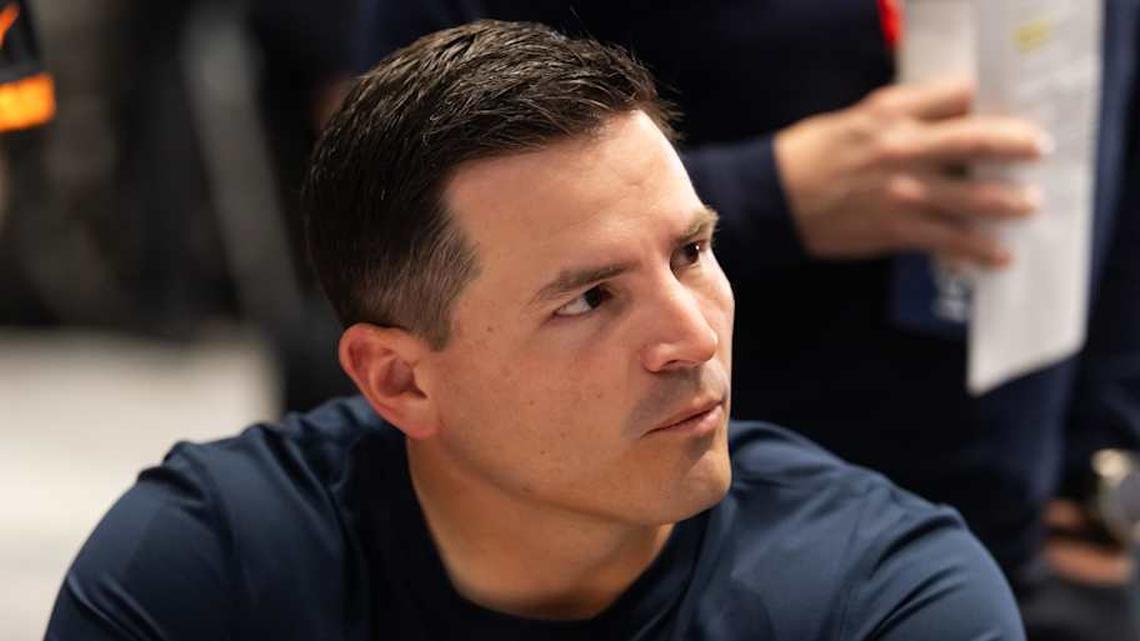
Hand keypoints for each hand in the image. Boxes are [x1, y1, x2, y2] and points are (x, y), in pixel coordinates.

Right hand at [774, 79, 1048, 266]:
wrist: (772, 201)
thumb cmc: (811, 156)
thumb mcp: (856, 119)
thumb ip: (904, 115)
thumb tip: (951, 117)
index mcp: (890, 113)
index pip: (957, 96)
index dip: (987, 100)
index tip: (1009, 109)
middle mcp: (902, 149)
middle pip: (978, 140)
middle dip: (1017, 144)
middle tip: (1040, 149)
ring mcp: (903, 192)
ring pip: (974, 196)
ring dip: (1010, 201)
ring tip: (1030, 204)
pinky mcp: (897, 229)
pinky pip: (951, 240)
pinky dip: (980, 250)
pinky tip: (1000, 255)